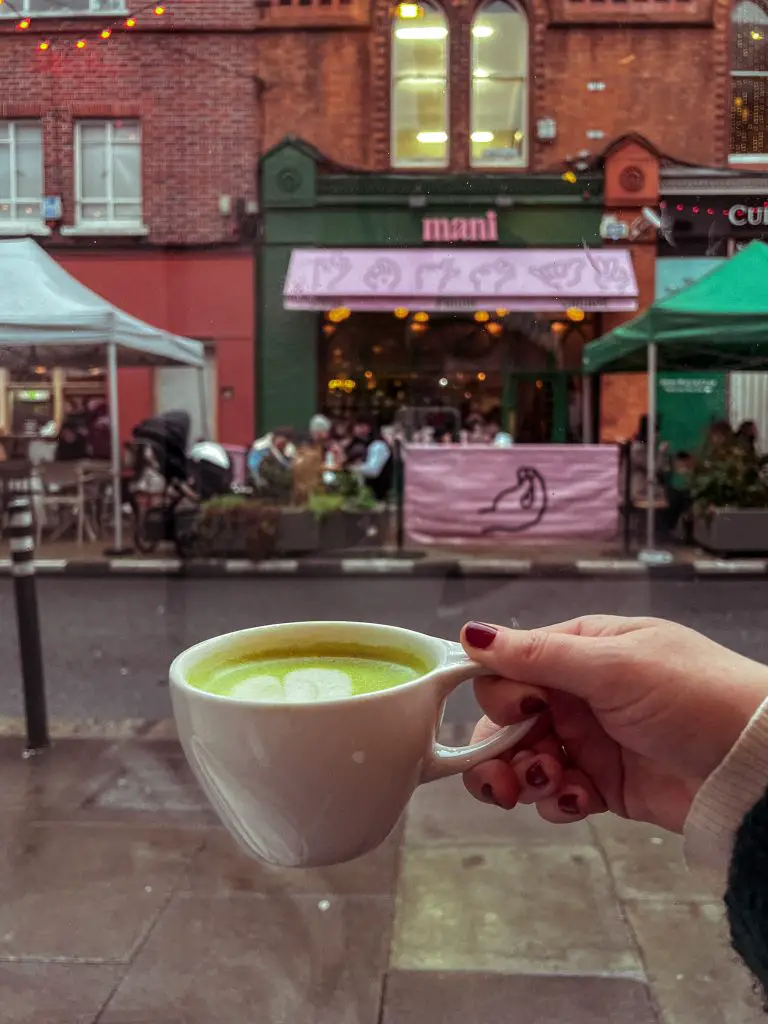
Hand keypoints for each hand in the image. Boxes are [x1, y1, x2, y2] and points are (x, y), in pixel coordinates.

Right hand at [461, 616, 767, 832]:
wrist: (753, 763)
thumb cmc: (691, 695)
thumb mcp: (612, 665)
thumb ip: (537, 655)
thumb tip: (470, 632)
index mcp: (580, 651)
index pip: (511, 668)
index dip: (502, 694)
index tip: (522, 713)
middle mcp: (577, 694)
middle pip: (508, 721)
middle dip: (500, 749)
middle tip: (507, 778)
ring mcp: (590, 741)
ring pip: (526, 761)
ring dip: (526, 777)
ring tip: (554, 785)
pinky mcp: (604, 786)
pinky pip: (558, 795)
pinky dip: (559, 801)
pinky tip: (582, 800)